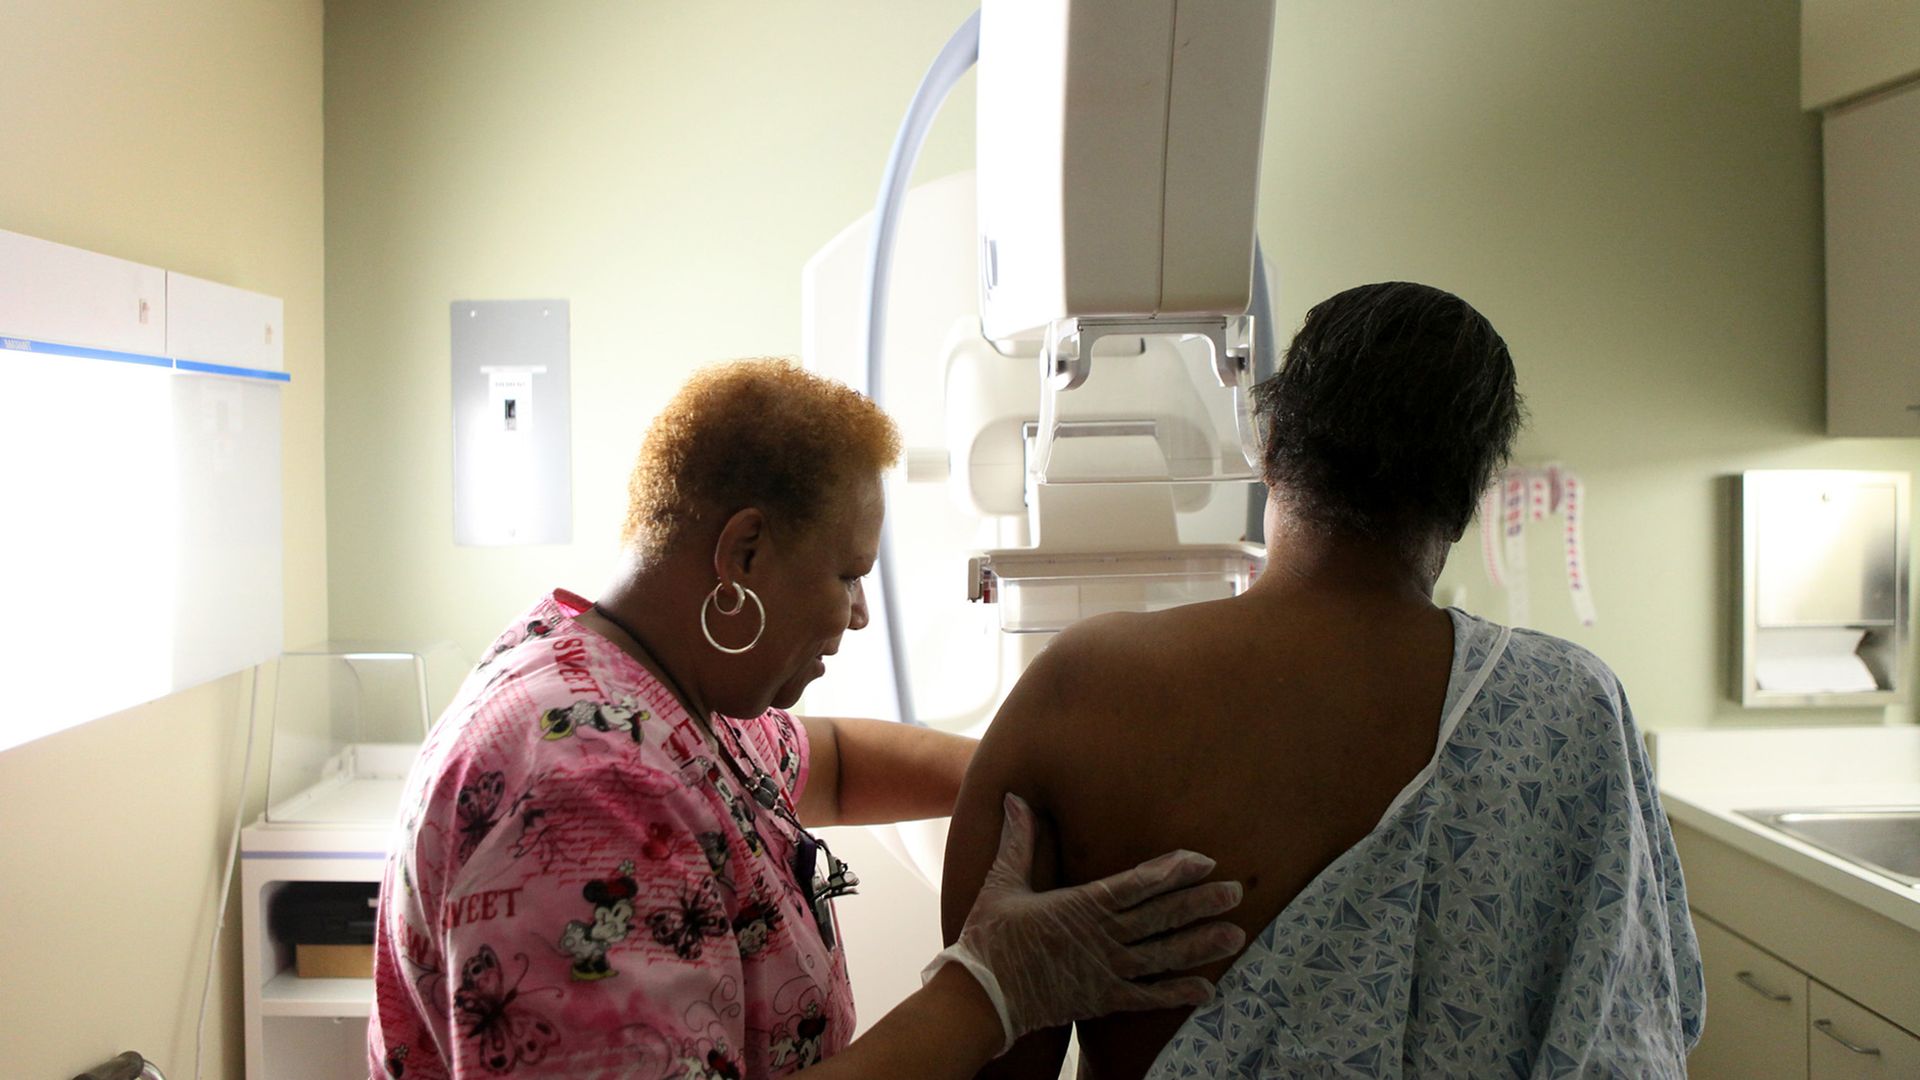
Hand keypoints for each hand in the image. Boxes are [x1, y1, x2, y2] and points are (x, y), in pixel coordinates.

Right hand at [926, 793, 1245, 1052]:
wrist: (980, 995)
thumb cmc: (990, 936)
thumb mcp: (1001, 882)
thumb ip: (1018, 841)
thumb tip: (1015, 797)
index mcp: (1080, 905)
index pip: (1137, 884)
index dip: (1173, 871)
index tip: (1203, 860)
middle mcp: (1101, 938)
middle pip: (1160, 917)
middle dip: (1200, 903)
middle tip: (1236, 891)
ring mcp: (1105, 971)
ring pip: (1163, 955)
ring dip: (1200, 944)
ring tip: (1234, 934)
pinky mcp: (1103, 1000)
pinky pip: (1148, 998)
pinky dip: (1178, 994)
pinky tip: (1207, 989)